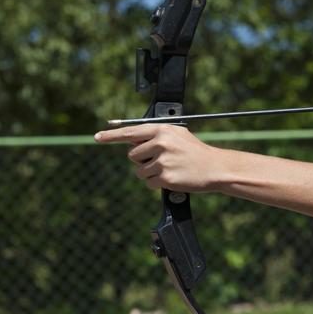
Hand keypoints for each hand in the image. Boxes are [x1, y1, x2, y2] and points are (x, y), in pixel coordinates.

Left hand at [94, 124, 219, 192]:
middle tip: (162, 160)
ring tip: (169, 169)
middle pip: (133, 155)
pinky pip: (149, 183)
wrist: (214, 167)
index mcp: (162, 130)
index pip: (131, 132)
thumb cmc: (194, 151)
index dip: (111, 135)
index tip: (97, 137)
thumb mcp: (177, 135)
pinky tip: (172, 178)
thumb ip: (155, 136)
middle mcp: (160, 143)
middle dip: (143, 160)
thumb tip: (132, 140)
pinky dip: (157, 184)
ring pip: (139, 171)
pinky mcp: (165, 177)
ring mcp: (162, 160)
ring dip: (150, 174)